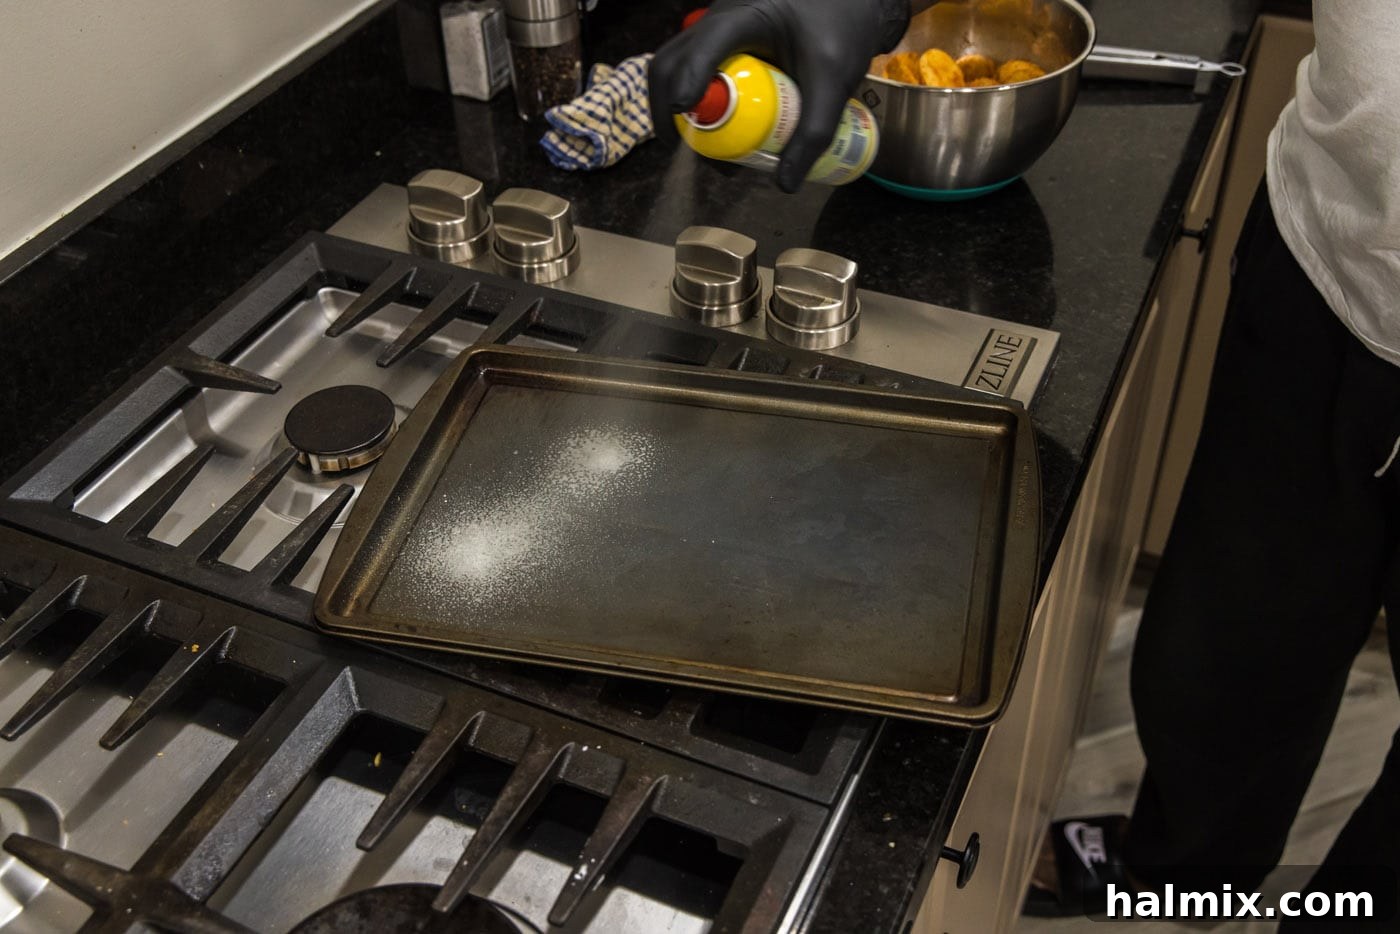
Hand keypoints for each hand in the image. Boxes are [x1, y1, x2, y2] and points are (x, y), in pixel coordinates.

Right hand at [648, 0, 908, 191]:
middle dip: (669, 108)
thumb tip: (785, 184)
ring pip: (674, 68)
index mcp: (747, 16)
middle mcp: (721, 20)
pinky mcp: (719, 46)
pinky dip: (695, 105)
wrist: (849, 8)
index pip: (707, 44)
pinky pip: (691, 73)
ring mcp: (715, 31)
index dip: (691, 76)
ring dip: (678, 110)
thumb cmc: (841, 31)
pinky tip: (719, 135)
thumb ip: (814, 130)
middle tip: (684, 151)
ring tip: (704, 150)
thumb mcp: (833, 82)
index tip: (684, 112)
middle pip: (671, 61)